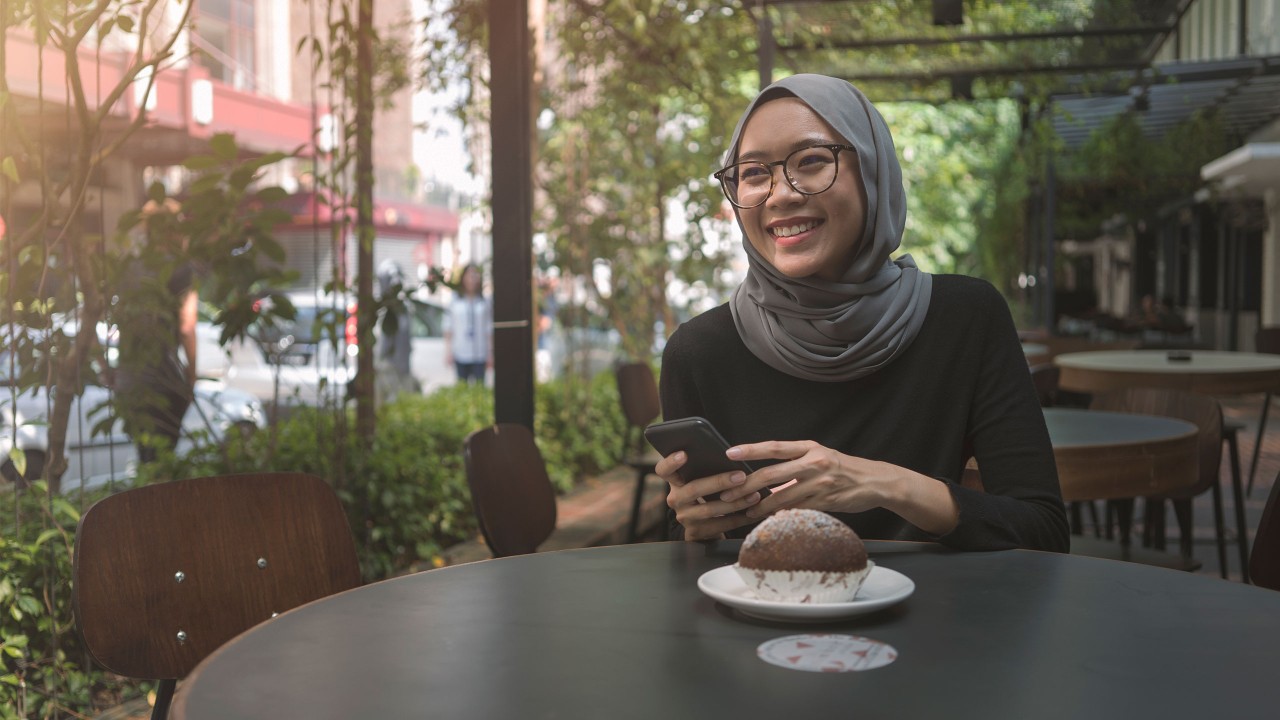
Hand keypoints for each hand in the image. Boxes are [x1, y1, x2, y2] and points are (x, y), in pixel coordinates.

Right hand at [656, 450, 762, 540]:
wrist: (705, 527)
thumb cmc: (708, 494)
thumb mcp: (702, 481)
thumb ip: (707, 470)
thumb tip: (734, 455)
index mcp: (675, 482)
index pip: (663, 470)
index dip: (670, 462)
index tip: (684, 454)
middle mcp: (676, 499)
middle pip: (693, 488)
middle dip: (719, 482)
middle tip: (741, 476)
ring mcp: (684, 517)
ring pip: (709, 509)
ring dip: (735, 502)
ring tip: (754, 495)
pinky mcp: (696, 533)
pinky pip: (720, 525)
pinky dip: (739, 519)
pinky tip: (754, 512)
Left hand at [720, 440, 959, 535]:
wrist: (876, 482)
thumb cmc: (844, 469)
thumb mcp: (821, 458)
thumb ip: (795, 467)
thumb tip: (768, 484)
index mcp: (810, 447)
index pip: (774, 447)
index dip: (751, 450)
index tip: (729, 453)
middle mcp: (813, 462)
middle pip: (771, 474)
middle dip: (746, 485)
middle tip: (728, 493)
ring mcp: (819, 483)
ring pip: (781, 497)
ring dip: (760, 506)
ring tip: (745, 511)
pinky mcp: (825, 501)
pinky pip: (796, 510)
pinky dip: (781, 515)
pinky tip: (769, 519)